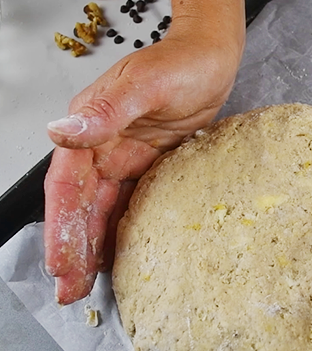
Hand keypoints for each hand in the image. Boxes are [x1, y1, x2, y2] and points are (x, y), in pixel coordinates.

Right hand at [44, 26, 242, 304]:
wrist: (212, 59)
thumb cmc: (182, 63)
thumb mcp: (145, 84)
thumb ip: (106, 110)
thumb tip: (60, 132)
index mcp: (91, 128)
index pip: (67, 185)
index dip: (61, 225)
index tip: (61, 264)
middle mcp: (102, 145)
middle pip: (82, 205)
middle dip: (73, 248)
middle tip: (69, 292)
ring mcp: (126, 158)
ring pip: (103, 210)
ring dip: (94, 246)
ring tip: (88, 286)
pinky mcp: (150, 166)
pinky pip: (131, 204)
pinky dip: (123, 231)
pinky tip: (123, 255)